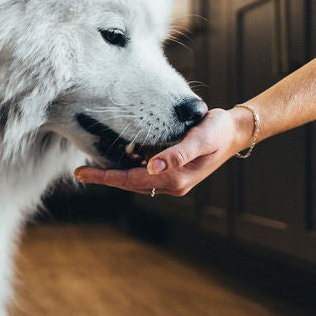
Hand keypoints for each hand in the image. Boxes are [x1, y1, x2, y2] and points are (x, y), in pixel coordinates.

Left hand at [73, 107, 251, 195]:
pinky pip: (145, 173)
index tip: (82, 174)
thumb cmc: (218, 131)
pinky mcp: (173, 172)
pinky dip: (130, 167)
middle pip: (130, 183)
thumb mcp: (199, 138)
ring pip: (136, 180)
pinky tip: (122, 155)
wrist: (235, 132)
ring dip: (117, 173)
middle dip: (106, 177)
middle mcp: (172, 184)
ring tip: (95, 163)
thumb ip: (177, 153)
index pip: (131, 180)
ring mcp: (173, 180)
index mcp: (175, 178)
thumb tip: (153, 166)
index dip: (105, 178)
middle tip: (81, 170)